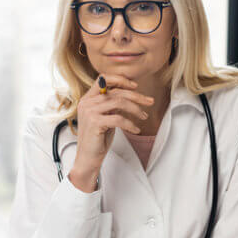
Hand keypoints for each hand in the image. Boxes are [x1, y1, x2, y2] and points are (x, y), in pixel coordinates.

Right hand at [70, 74, 154, 188]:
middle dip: (136, 96)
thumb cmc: (98, 138)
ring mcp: (89, 112)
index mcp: (88, 98)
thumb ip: (112, 104)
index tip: (136, 87)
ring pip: (119, 102)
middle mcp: (87, 102)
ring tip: (144, 117)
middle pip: (116, 91)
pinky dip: (130, 124)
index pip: (104, 79)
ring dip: (136, 109)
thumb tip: (131, 93)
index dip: (121, 80)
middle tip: (150, 102)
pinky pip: (119, 118)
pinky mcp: (94, 123)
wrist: (87, 158)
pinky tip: (136, 129)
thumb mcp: (106, 116)